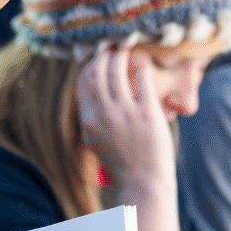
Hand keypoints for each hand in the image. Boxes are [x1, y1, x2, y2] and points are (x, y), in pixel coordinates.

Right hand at [76, 47, 176, 191]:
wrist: (143, 181)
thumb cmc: (121, 161)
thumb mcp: (95, 140)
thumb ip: (90, 117)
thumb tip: (90, 93)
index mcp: (88, 121)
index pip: (83, 82)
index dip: (89, 65)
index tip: (97, 57)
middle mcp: (104, 114)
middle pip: (98, 72)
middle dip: (103, 55)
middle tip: (111, 48)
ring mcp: (125, 113)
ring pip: (117, 72)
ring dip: (120, 57)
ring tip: (126, 51)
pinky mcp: (147, 113)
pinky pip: (143, 81)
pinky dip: (142, 70)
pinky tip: (144, 67)